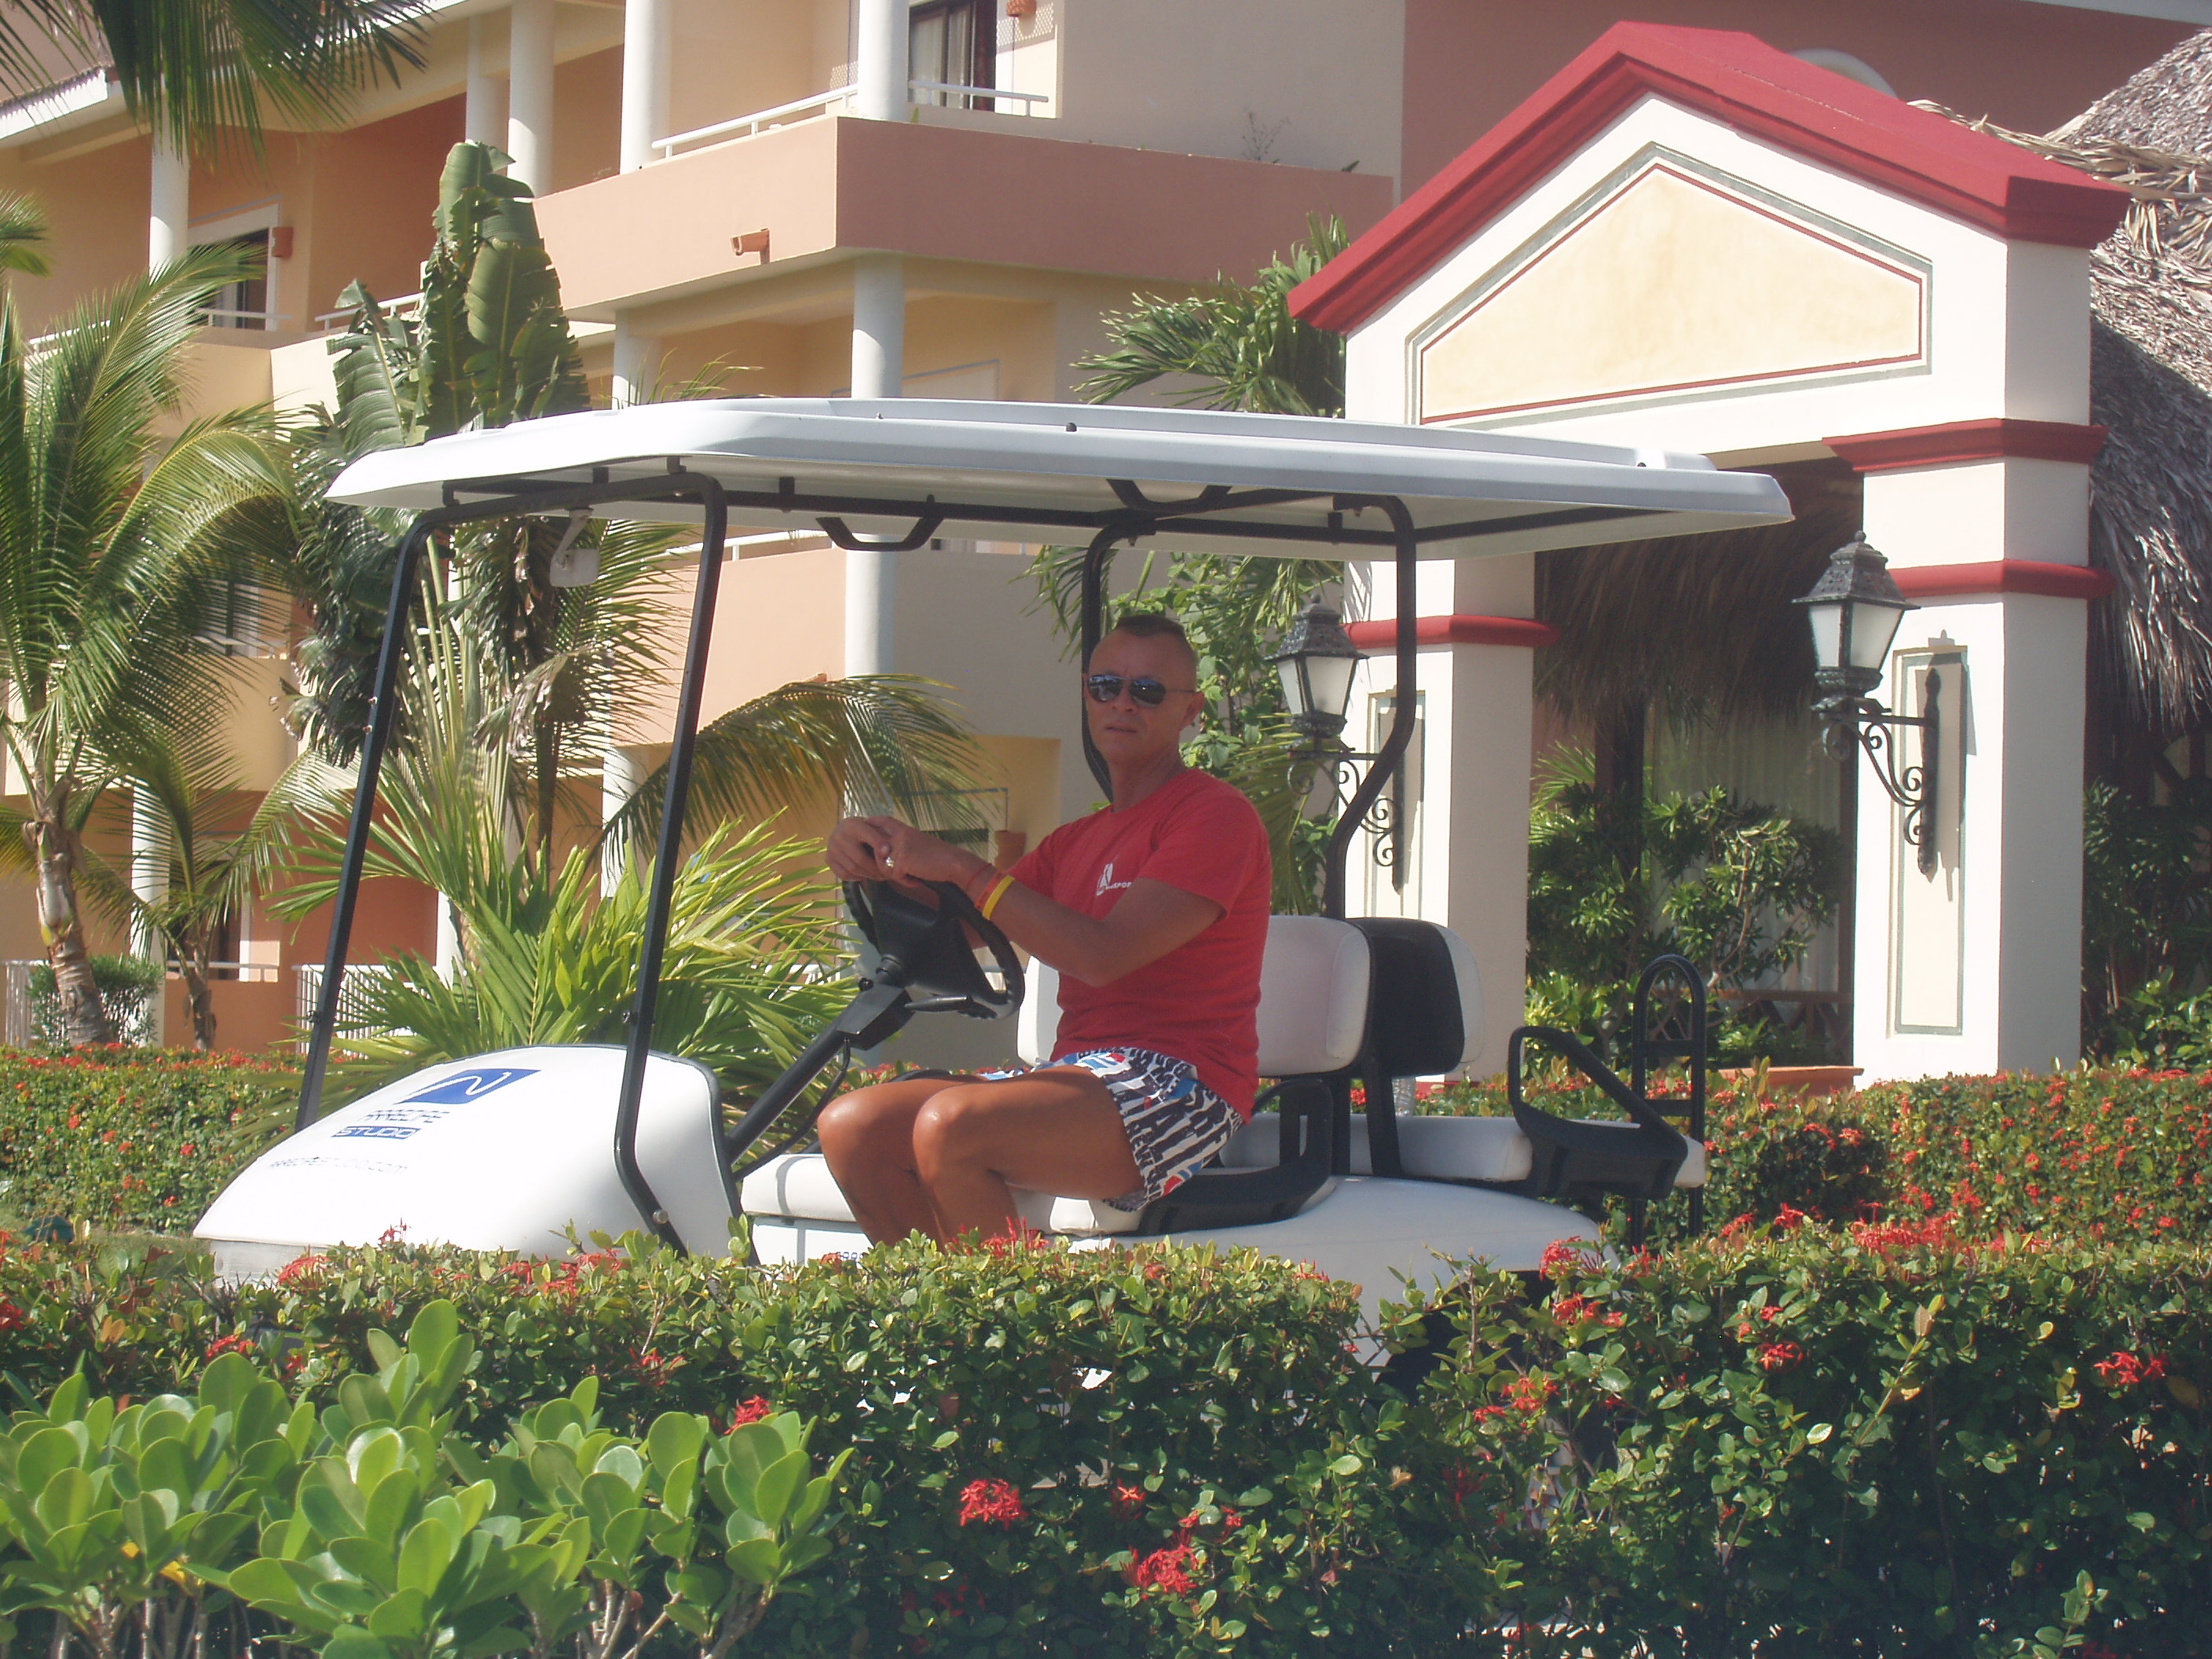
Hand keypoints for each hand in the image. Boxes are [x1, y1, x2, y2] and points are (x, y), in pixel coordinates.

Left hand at [826, 816, 990, 893]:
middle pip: (874, 848)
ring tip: (910, 874)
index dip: (870, 829)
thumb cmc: (936, 855)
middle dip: (880, 862)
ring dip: (895, 874)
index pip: (877, 822)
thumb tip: (878, 851)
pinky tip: (917, 879)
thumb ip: (897, 842)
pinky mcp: (902, 861)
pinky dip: (906, 881)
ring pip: (882, 865)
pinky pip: (894, 876)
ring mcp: (899, 847)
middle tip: (894, 870)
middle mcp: (898, 834)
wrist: (953, 862)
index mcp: (901, 827)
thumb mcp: (914, 841)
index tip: (867, 836)